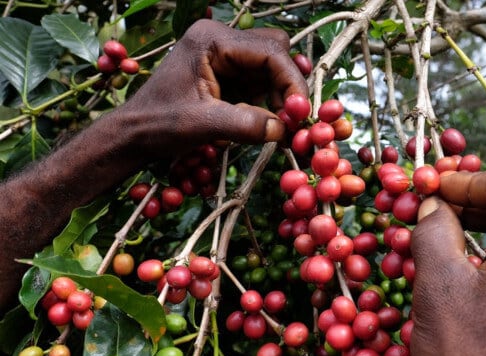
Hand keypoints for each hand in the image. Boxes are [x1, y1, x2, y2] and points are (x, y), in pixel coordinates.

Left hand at [0, 20, 307, 313]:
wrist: (133, 135)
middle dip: (289, 85)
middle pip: (275, 53)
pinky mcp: (227, 76)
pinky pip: (261, 84)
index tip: (302, 112)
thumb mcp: (201, 125)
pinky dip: (272, 102)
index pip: (268, 52)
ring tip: (286, 125)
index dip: (291, 81)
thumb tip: (284, 129)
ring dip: (283, 96)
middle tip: (296, 119)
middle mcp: (220, 41)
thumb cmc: (157, 125)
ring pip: (271, 69)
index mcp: (211, 40)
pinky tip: (273, 122)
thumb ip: (244, 123)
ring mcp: (224, 58)